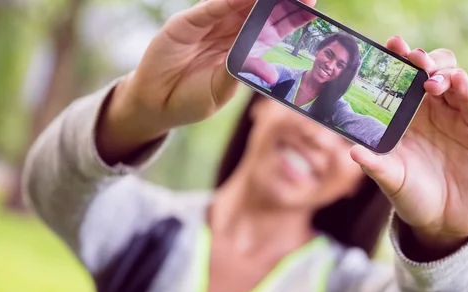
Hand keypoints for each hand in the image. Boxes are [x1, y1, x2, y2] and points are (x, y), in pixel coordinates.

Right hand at [99, 0, 315, 163]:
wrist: (156, 106)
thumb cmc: (191, 100)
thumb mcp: (220, 91)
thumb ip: (240, 75)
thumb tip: (270, 71)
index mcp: (239, 50)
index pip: (267, 29)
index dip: (287, 17)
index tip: (311, 6)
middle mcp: (225, 33)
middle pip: (255, 11)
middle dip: (277, 1)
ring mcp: (206, 26)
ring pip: (234, 5)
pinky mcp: (185, 25)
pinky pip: (208, 10)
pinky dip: (224, 2)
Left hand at [350, 37, 467, 253]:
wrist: (444, 221)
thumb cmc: (412, 197)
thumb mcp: (390, 181)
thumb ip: (374, 165)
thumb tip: (351, 151)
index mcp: (405, 117)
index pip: (401, 79)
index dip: (397, 60)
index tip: (390, 46)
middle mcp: (429, 111)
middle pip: (428, 69)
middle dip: (420, 58)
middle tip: (411, 57)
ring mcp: (455, 115)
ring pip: (451, 76)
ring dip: (440, 68)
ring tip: (427, 77)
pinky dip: (463, 86)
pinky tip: (452, 82)